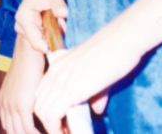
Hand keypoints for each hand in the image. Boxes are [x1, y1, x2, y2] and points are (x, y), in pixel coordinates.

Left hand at [0, 37, 45, 133]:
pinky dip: (38, 133)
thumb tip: (37, 106)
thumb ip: (27, 96)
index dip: (20, 132)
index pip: (8, 125)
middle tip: (41, 133)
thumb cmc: (31, 63)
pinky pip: (28, 129)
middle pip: (12, 131)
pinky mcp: (22, 106)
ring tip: (46, 133)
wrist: (29, 51)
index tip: (34, 132)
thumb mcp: (25, 83)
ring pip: (20, 132)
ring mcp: (11, 105)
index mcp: (3, 99)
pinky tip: (48, 133)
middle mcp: (4, 104)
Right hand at [14, 0, 76, 53]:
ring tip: (61, 20)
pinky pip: (42, 33)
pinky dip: (52, 30)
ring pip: (42, 38)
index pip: (37, 43)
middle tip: (64, 26)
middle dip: (53, 38)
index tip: (66, 46)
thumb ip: (59, 5)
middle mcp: (22, 23)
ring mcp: (26, 24)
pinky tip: (58, 20)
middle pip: (39, 42)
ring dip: (53, 33)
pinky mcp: (32, 22)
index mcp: (24, 17)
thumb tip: (64, 14)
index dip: (51, 47)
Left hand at [34, 18, 142, 133]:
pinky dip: (58, 130)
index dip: (50, 112)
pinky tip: (74, 132)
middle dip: (50, 124)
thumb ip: (95, 93)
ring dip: (54, 129)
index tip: (65, 123)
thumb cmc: (115, 52)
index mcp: (58, 65)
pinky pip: (52, 116)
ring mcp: (61, 79)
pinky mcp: (70, 89)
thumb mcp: (99, 74)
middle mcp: (55, 72)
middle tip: (67, 131)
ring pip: (42, 113)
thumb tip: (96, 110)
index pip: (41, 94)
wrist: (123, 38)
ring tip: (69, 133)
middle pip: (38, 105)